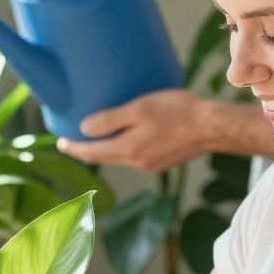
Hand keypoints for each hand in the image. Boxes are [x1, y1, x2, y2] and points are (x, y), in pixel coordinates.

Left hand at [58, 88, 211, 172]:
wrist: (213, 127)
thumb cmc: (178, 112)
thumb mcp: (140, 109)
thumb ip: (111, 119)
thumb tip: (84, 128)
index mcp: (128, 150)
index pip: (92, 153)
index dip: (74, 148)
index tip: (60, 143)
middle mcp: (137, 162)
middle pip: (104, 158)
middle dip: (86, 150)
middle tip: (73, 140)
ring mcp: (151, 164)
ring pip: (120, 158)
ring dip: (106, 149)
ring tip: (98, 137)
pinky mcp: (163, 160)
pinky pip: (135, 155)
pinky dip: (124, 148)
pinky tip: (128, 136)